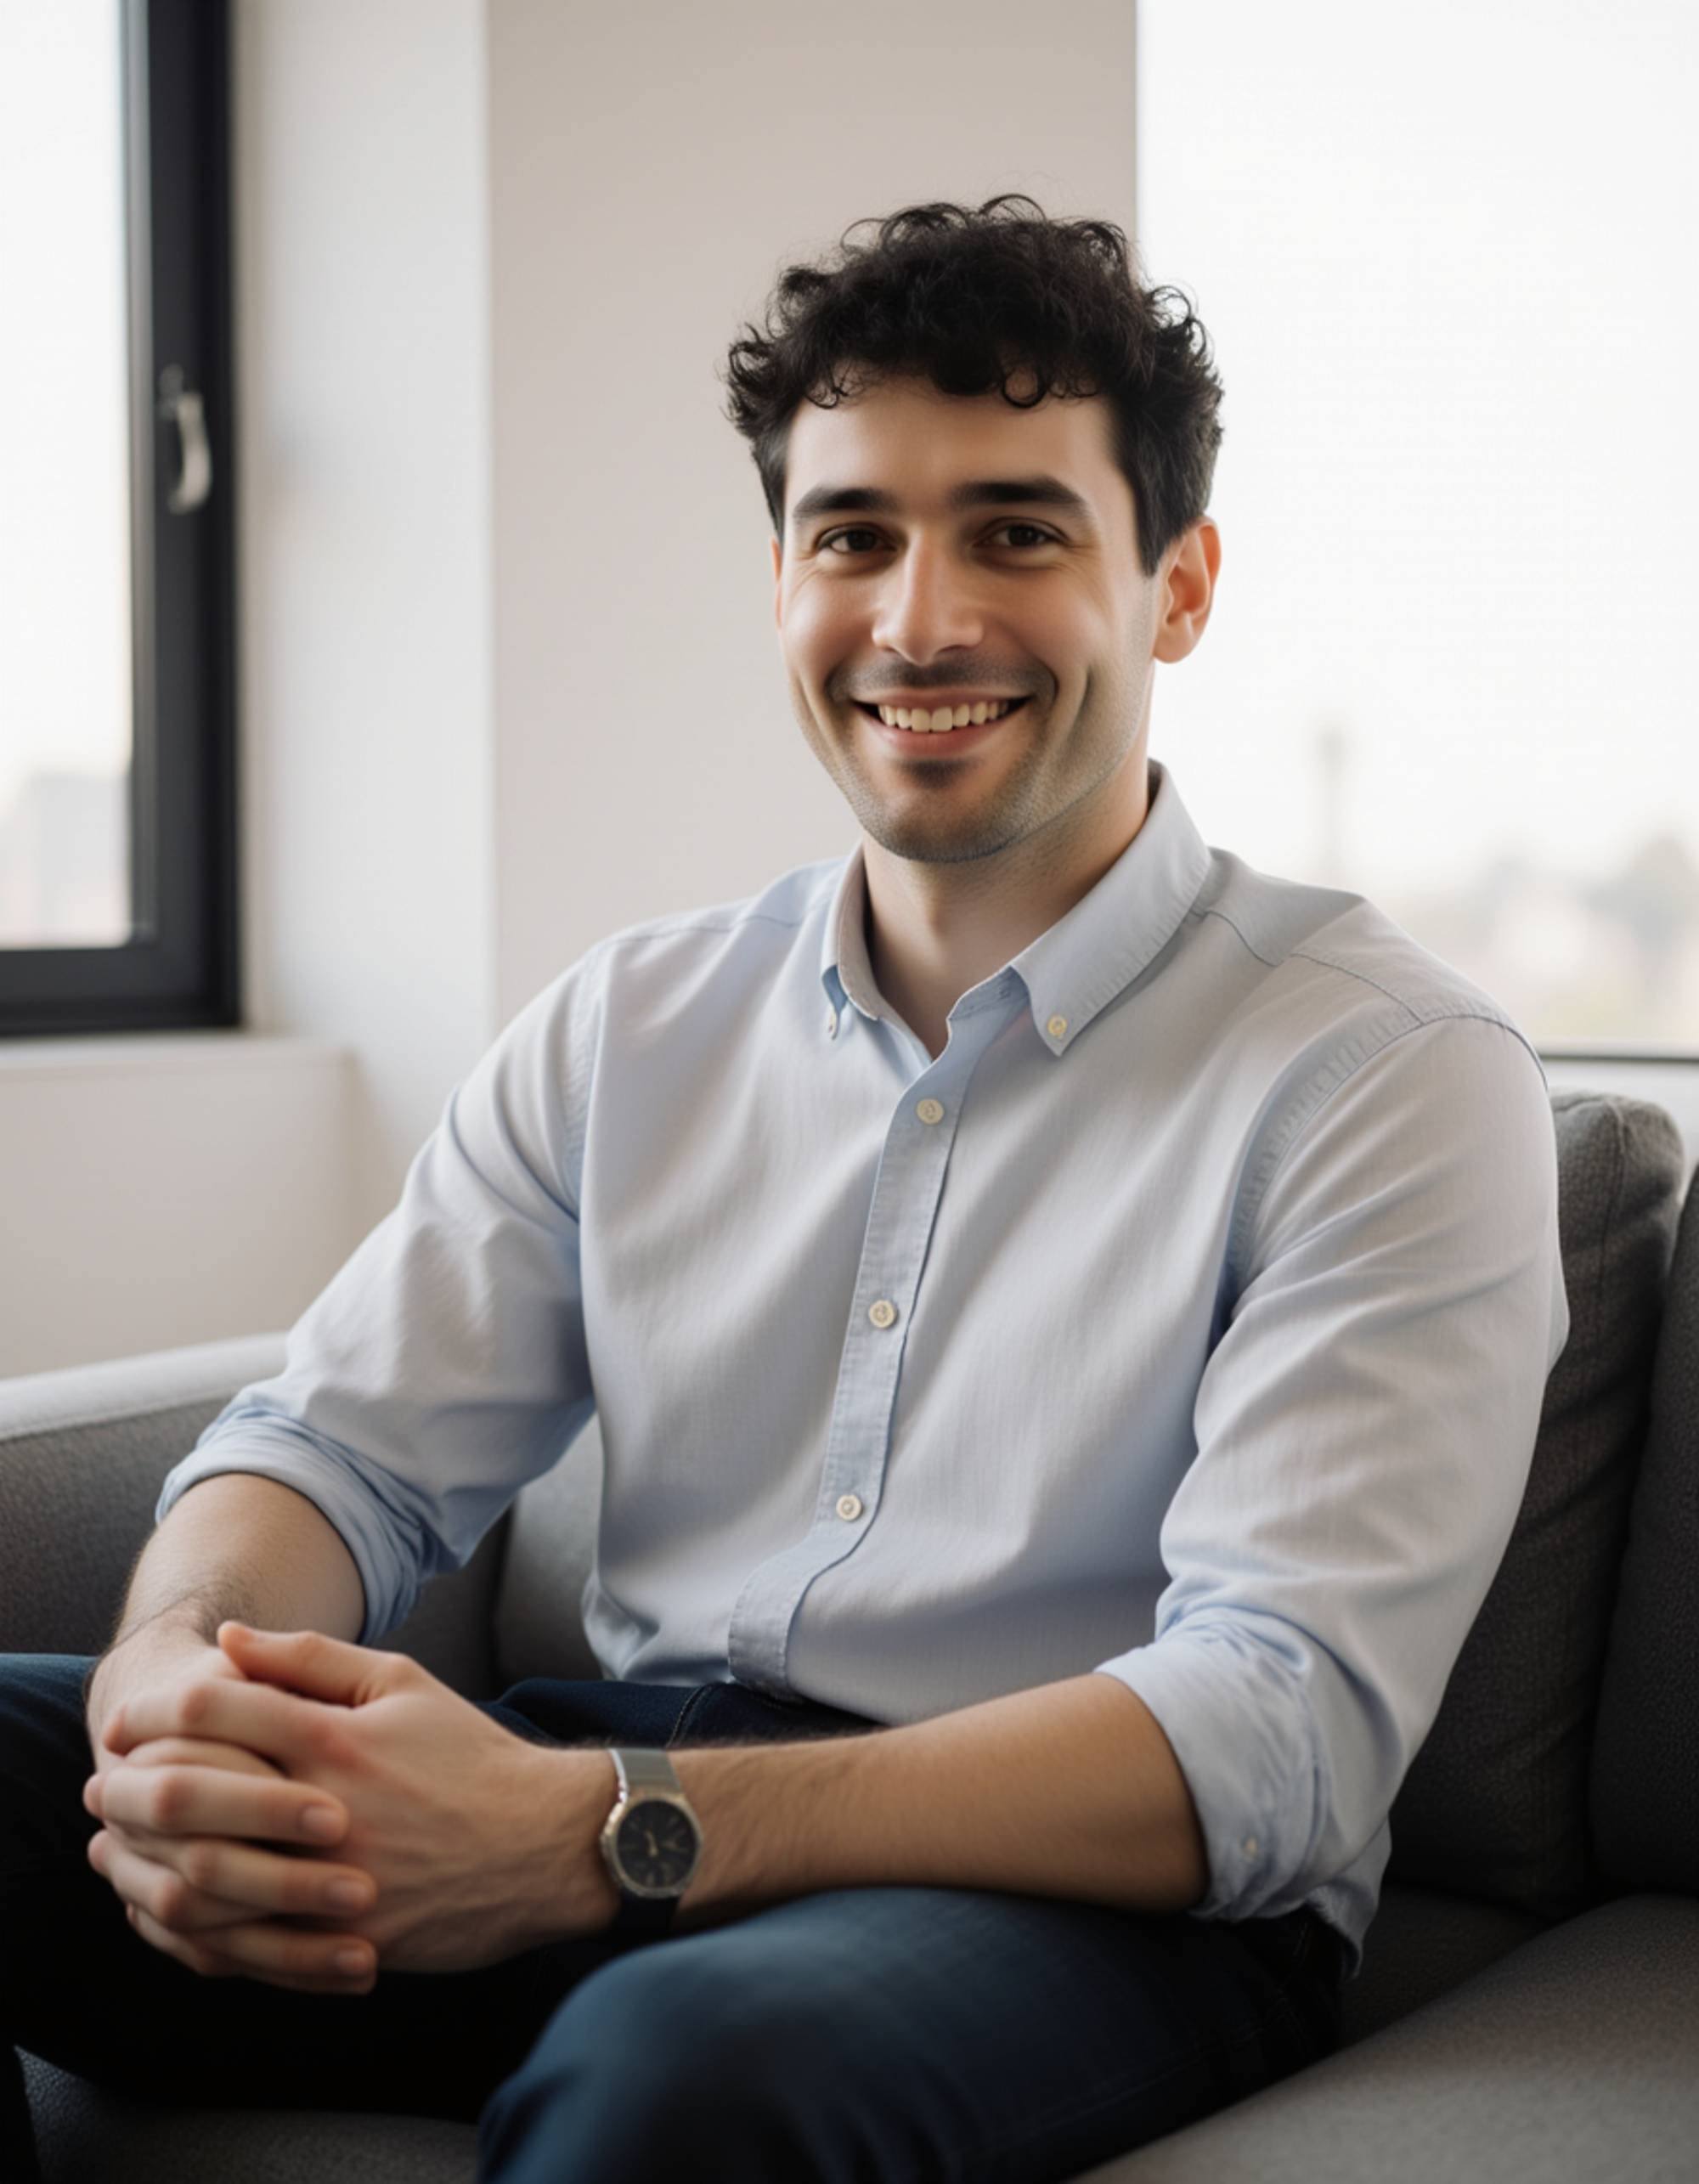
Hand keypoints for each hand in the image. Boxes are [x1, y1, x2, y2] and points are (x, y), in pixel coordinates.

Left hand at [94, 1624, 620, 1982]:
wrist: (544, 1843)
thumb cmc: (469, 1756)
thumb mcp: (401, 1683)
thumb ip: (312, 1659)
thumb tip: (230, 1641)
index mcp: (337, 1738)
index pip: (218, 1712)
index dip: (157, 1711)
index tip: (125, 1722)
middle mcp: (326, 1809)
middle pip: (196, 1795)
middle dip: (135, 1787)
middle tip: (104, 1784)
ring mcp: (333, 1881)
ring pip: (208, 1882)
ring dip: (150, 1866)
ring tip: (120, 1853)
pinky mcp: (345, 1939)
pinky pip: (248, 1945)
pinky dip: (197, 1932)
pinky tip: (172, 1912)